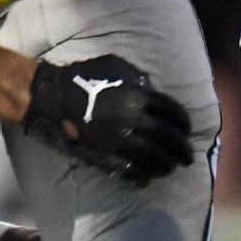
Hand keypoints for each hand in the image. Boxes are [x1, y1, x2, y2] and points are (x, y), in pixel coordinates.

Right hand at [22, 55, 192, 184]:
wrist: (53, 97)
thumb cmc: (82, 77)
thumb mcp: (112, 65)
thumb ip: (137, 77)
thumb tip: (152, 88)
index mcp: (138, 97)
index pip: (174, 113)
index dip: (184, 122)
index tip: (186, 129)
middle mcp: (135, 120)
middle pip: (170, 139)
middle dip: (183, 149)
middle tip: (187, 156)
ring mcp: (122, 141)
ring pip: (156, 158)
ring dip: (168, 165)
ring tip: (171, 167)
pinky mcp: (108, 155)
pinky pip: (133, 170)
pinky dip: (144, 174)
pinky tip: (149, 175)